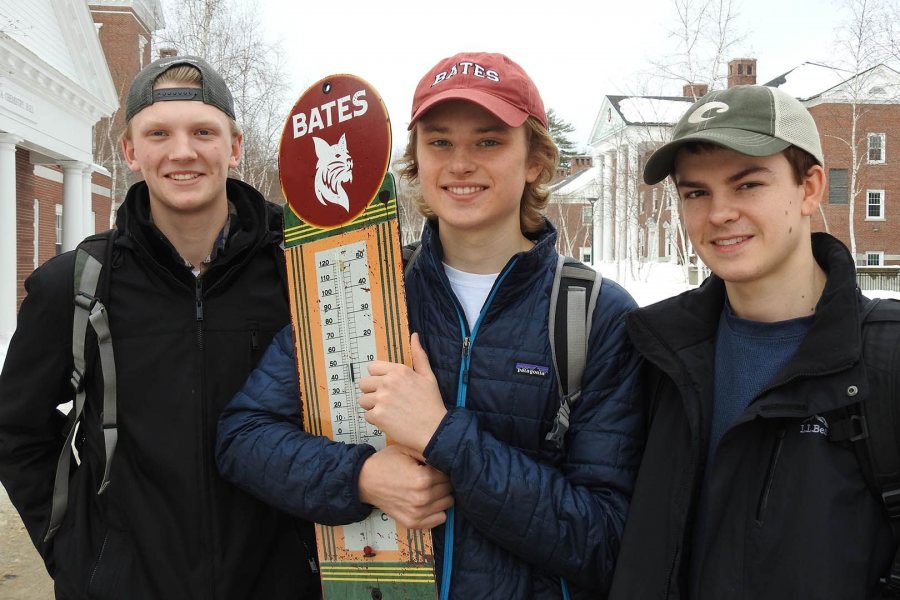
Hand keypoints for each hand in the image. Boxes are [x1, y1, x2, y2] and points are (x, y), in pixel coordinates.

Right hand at [357, 444, 453, 528]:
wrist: (365, 481)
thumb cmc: (386, 463)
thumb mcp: (407, 448)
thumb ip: (428, 452)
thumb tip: (447, 455)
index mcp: (423, 478)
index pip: (448, 473)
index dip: (442, 468)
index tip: (433, 466)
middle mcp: (423, 498)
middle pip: (449, 488)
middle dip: (443, 481)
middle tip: (431, 476)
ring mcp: (418, 513)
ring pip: (447, 503)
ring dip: (441, 495)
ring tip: (428, 488)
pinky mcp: (413, 523)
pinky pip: (440, 519)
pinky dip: (437, 510)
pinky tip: (427, 501)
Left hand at [358, 333, 446, 454]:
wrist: (435, 429)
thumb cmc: (432, 403)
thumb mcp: (428, 376)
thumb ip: (419, 355)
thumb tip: (414, 336)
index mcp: (398, 371)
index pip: (372, 367)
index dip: (377, 377)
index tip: (386, 386)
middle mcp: (387, 382)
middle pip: (364, 383)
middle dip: (372, 392)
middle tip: (386, 400)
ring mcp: (381, 399)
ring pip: (363, 400)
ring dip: (372, 406)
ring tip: (388, 411)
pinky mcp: (378, 416)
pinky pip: (366, 416)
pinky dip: (375, 420)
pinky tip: (389, 421)